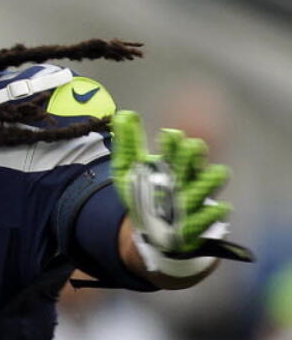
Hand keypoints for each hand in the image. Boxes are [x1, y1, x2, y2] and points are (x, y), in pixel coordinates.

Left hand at [111, 109, 244, 259]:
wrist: (147, 224)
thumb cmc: (141, 191)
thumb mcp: (127, 169)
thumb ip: (126, 144)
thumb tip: (123, 115)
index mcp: (171, 159)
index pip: (179, 141)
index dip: (173, 139)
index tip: (165, 139)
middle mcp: (188, 173)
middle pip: (197, 152)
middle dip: (187, 154)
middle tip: (175, 164)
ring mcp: (199, 194)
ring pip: (215, 176)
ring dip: (203, 182)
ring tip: (185, 195)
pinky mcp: (205, 218)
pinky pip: (216, 212)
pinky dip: (210, 213)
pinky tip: (194, 217)